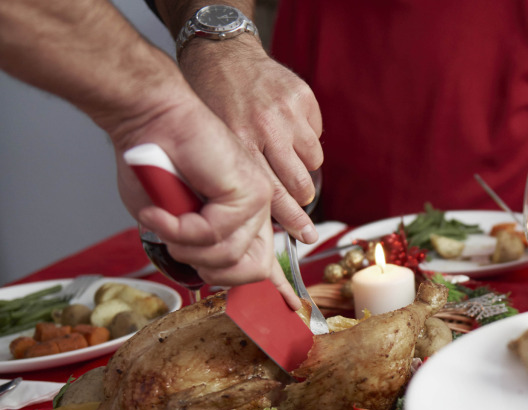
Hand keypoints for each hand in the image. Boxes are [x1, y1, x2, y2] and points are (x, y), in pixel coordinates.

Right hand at [111, 94, 303, 311]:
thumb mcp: (169, 219)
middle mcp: (256, 211)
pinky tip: (162, 211)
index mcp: (242, 219)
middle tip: (177, 242)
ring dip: (185, 245)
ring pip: (228, 256)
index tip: (291, 309)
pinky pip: (214, 234)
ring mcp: (256, 201)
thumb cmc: (151, 165)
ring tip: (163, 217)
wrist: (148, 119)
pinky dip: (180, 228)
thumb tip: (206, 271)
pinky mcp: (249, 191)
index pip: (267, 262)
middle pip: (251, 271)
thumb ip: (192, 245)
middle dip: (208, 269)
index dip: (278, 289)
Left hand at [179, 39, 323, 243]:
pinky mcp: (302, 97)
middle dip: (301, 197)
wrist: (221, 54)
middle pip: (300, 182)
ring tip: (286, 157)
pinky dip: (305, 138)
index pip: (273, 193)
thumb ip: (237, 174)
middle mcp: (266, 128)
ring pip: (313, 161)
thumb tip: (259, 215)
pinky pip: (316, 134)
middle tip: (299, 199)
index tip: (306, 237)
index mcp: (240, 143)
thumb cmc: (212, 103)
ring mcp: (287, 112)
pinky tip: (287, 129)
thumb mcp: (214, 141)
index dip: (292, 219)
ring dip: (303, 166)